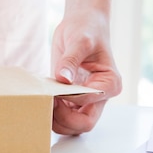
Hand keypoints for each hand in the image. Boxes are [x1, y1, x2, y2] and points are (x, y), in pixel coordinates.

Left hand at [51, 11, 121, 135]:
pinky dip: (52, 115)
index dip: (69, 98)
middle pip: (84, 124)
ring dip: (56, 120)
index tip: (54, 87)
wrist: (81, 26)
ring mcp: (86, 101)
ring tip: (43, 101)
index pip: (89, 102)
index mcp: (109, 83)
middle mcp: (100, 96)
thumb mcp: (79, 41)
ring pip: (73, 126)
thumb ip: (71, 60)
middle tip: (47, 103)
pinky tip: (43, 101)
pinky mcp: (72, 100)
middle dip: (63, 119)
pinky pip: (63, 117)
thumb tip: (63, 78)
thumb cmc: (86, 30)